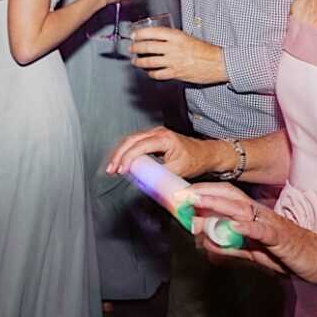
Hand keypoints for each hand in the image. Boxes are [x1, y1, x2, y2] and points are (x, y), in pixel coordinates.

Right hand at [101, 125, 218, 178]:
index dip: (127, 158)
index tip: (121, 170)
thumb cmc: (195, 160)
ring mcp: (154, 134)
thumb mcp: (178, 170)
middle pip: (130, 140)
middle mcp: (158, 133)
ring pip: (130, 140)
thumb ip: (160, 176)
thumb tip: (144, 183)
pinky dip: (126, 152)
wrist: (205, 154)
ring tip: (113, 168)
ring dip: (120, 154)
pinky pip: (135, 142)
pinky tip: (121, 162)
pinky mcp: (153, 138)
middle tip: (111, 170)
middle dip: (118, 155)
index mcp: (164, 138)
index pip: (139, 146)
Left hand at [131, 26, 226, 84]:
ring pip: (149, 62)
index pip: (152, 32)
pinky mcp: (176, 73)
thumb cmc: (205, 50)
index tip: (134, 35)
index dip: (140, 34)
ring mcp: (173, 61)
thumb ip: (174, 39)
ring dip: (139, 62)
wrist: (218, 63)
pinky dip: (151, 73)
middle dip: (135, 48)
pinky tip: (149, 72)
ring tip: (135, 61)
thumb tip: (160, 40)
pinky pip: (158, 74)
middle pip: (147, 47)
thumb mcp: (188, 38)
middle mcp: (173, 48)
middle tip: (131, 48)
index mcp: (177, 36)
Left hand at [181, 182, 316, 284]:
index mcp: (252, 215)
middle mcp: (260, 215)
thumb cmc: (288, 254)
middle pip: (230, 198)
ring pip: (242, 210)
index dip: (203, 194)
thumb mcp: (252, 252)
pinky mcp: (283, 239)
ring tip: (198, 203)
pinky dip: (249, 227)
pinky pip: (265, 231)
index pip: (225, 198)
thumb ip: (229, 248)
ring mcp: (271, 224)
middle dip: (204, 194)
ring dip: (218, 206)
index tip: (180, 195)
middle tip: (181, 196)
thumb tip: (205, 244)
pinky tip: (235, 226)